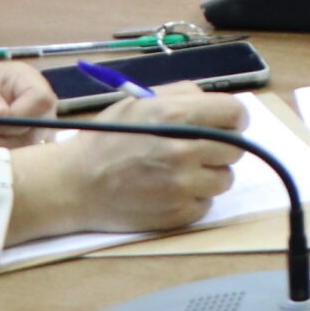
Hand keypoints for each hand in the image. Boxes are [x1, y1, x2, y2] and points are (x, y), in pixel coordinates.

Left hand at [0, 61, 57, 147]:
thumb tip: (1, 112)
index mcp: (27, 81)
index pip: (41, 99)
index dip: (19, 115)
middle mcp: (36, 106)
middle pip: (38, 128)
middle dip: (3, 138)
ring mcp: (31, 129)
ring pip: (25, 149)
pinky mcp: (20, 148)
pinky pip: (14, 161)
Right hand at [6, 90, 246, 243]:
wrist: (73, 185)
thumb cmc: (105, 140)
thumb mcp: (139, 102)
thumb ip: (182, 95)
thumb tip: (213, 103)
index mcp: (175, 116)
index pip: (235, 114)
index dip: (233, 118)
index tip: (225, 123)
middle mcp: (183, 151)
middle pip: (235, 148)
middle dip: (221, 145)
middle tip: (197, 147)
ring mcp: (181, 186)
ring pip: (225, 178)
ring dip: (209, 173)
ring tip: (180, 170)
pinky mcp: (177, 214)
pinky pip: (206, 204)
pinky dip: (194, 197)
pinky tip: (170, 189)